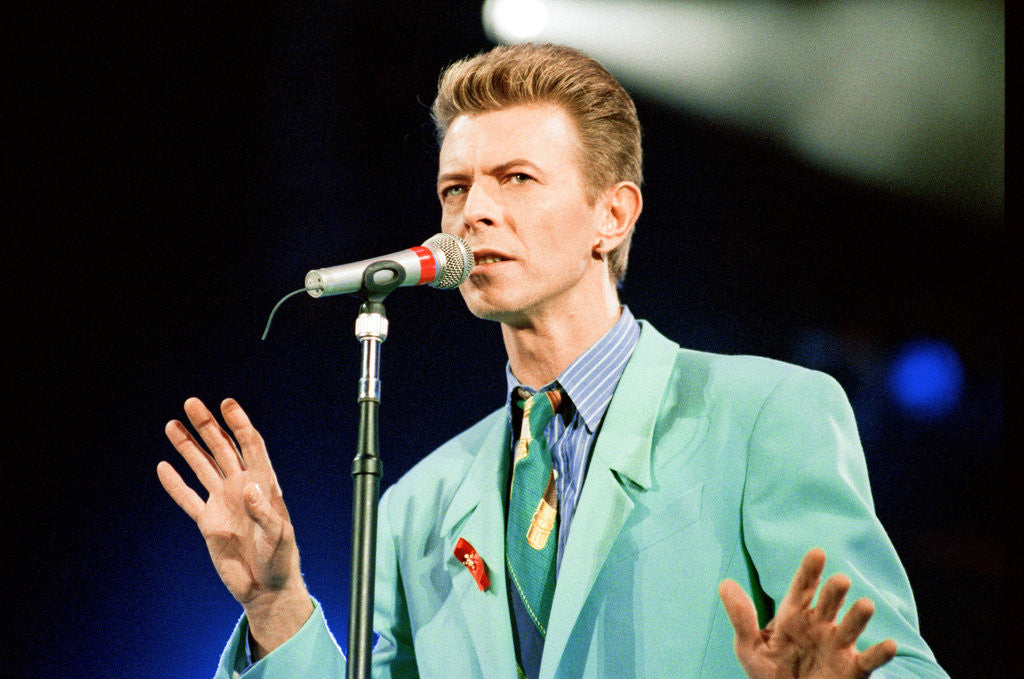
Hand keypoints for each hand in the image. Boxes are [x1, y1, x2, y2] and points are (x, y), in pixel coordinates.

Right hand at [157, 397, 312, 655]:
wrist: (266, 588)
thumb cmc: (281, 560)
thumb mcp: (279, 536)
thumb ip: (264, 512)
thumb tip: (249, 487)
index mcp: (264, 484)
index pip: (250, 445)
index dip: (239, 423)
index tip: (226, 403)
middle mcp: (242, 487)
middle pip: (222, 449)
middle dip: (207, 426)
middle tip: (191, 403)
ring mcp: (224, 503)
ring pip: (202, 467)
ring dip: (188, 447)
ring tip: (171, 424)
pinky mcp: (209, 523)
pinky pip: (189, 499)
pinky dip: (176, 484)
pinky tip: (163, 467)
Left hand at [719, 548, 896, 678]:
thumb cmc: (769, 673)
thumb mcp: (749, 647)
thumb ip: (741, 617)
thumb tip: (724, 584)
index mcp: (795, 616)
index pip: (803, 588)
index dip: (810, 571)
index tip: (818, 552)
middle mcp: (820, 626)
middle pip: (829, 603)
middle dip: (834, 592)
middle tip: (840, 580)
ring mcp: (838, 646)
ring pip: (851, 626)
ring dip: (859, 616)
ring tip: (865, 605)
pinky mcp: (853, 670)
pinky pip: (869, 661)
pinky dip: (881, 653)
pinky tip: (890, 645)